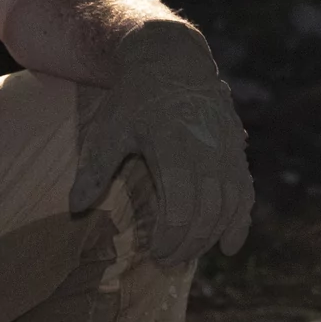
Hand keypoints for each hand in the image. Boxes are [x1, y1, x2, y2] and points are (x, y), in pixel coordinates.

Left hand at [72, 23, 253, 263]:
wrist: (173, 60)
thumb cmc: (135, 98)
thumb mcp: (108, 128)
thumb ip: (95, 169)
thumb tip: (75, 208)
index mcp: (174, 145)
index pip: (180, 207)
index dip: (170, 238)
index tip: (154, 253)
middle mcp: (208, 149)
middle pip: (206, 213)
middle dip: (188, 244)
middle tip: (168, 261)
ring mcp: (227, 150)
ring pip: (228, 207)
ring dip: (210, 237)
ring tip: (188, 254)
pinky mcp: (237, 152)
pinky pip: (245, 194)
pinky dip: (240, 223)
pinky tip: (229, 247)